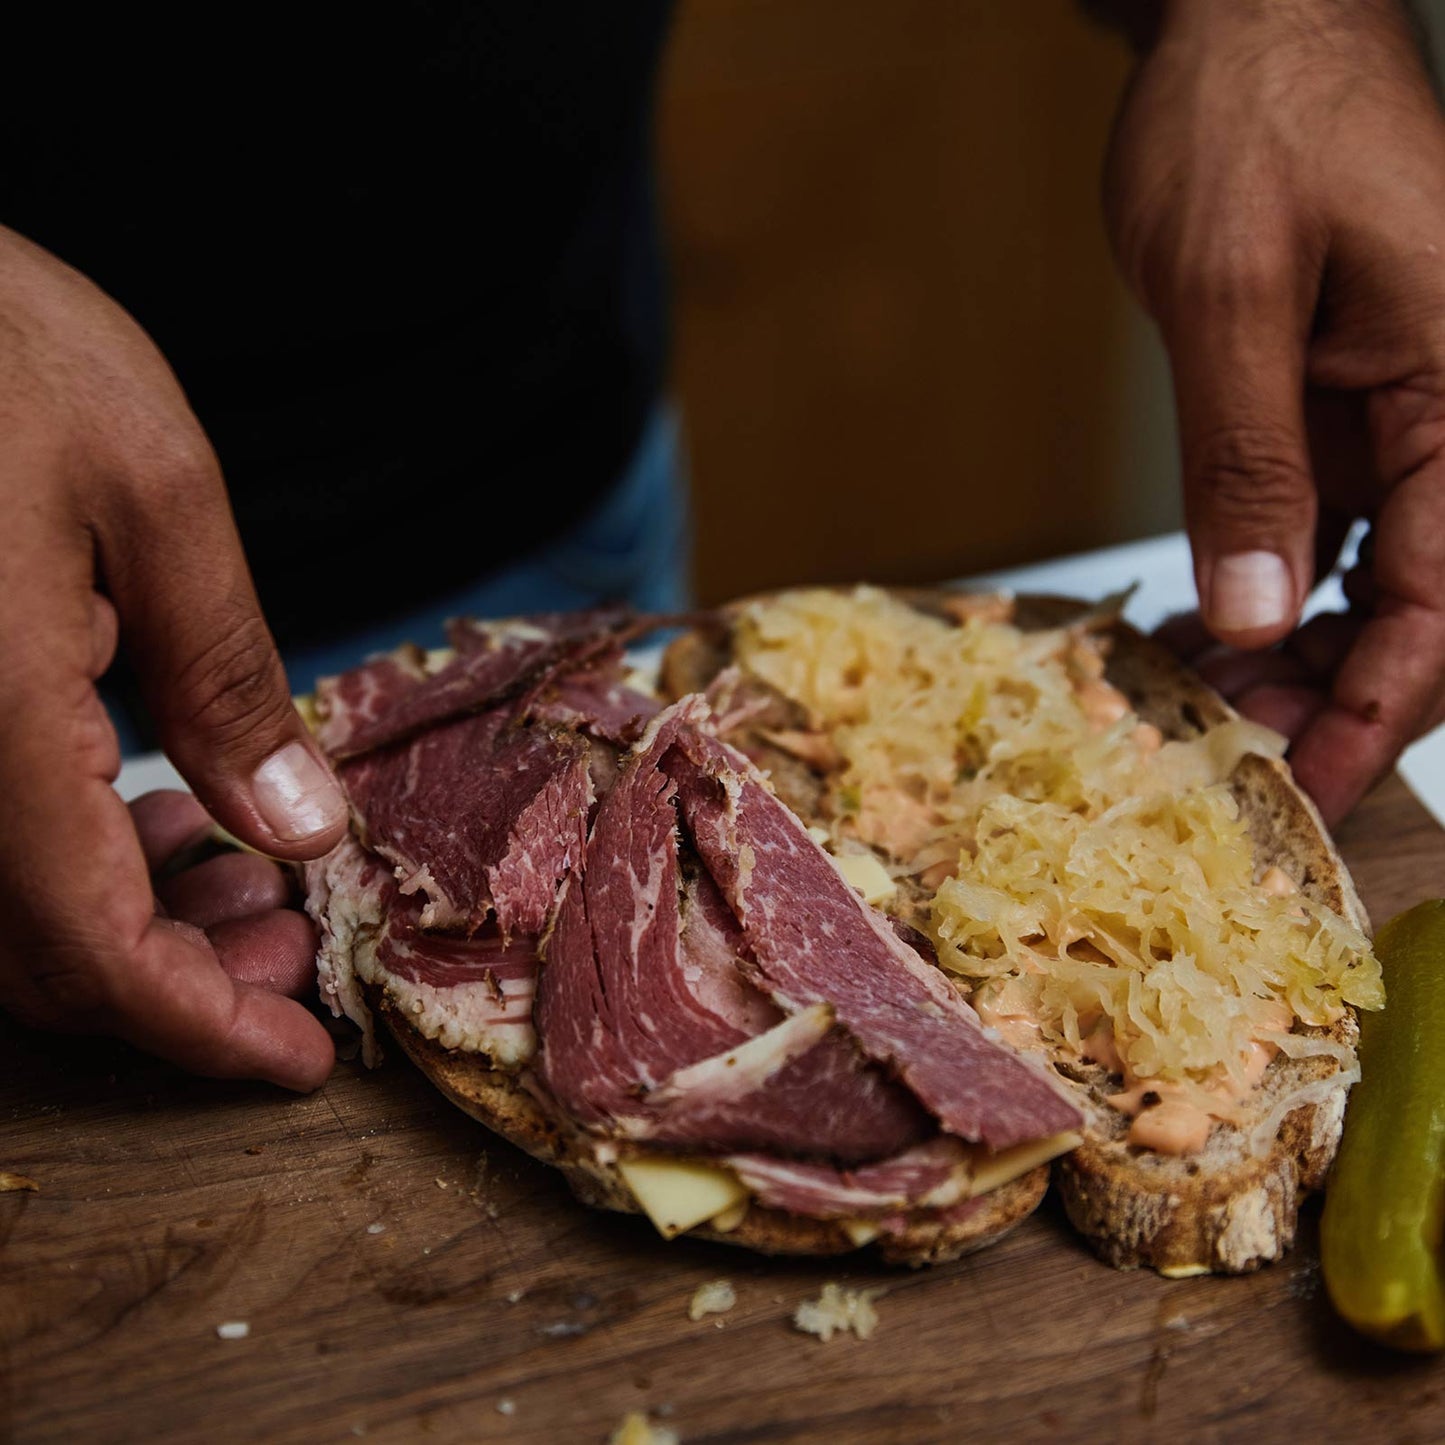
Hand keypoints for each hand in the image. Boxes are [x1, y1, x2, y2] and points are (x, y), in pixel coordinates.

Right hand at [0, 225, 346, 1085]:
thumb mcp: (151, 491)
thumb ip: (224, 674)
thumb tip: (297, 831)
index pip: (86, 952)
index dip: (200, 1031)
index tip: (299, 1061)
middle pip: (33, 962)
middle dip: (181, 986)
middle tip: (296, 949)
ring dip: (128, 931)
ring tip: (250, 888)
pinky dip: (72, 864)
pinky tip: (150, 819)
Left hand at [1104, 0, 1444, 824]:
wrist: (1240, 35)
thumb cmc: (1248, 124)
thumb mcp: (1230, 292)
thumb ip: (1249, 459)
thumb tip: (1256, 610)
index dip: (1381, 708)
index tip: (1312, 788)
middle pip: (1422, 607)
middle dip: (1330, 696)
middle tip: (1224, 753)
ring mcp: (1403, 418)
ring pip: (1374, 585)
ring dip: (1294, 658)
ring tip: (1197, 703)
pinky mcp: (1345, 414)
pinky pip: (1326, 535)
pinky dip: (1268, 596)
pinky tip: (1204, 635)